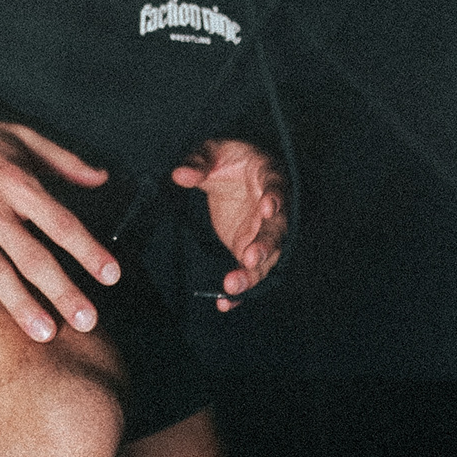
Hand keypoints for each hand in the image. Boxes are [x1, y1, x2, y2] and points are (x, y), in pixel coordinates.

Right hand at [0, 120, 121, 344]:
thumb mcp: (21, 136)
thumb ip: (64, 159)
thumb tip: (102, 177)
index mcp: (16, 182)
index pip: (60, 222)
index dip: (88, 250)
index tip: (112, 275)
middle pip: (32, 256)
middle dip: (62, 290)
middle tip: (87, 321)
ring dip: (21, 306)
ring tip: (45, 334)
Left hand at [171, 138, 288, 310]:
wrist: (232, 173)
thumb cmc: (227, 159)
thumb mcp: (210, 152)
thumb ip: (197, 163)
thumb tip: (179, 175)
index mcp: (268, 176)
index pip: (276, 186)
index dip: (275, 197)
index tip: (268, 207)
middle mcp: (274, 209)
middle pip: (277, 230)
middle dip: (265, 245)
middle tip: (251, 257)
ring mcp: (264, 232)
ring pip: (266, 257)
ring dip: (252, 274)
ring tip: (232, 285)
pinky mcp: (250, 249)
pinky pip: (249, 273)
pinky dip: (239, 290)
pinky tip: (224, 303)